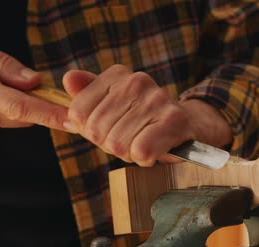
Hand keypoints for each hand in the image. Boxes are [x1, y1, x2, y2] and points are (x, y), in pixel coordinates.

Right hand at [0, 35, 67, 134]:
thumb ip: (6, 66)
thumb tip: (35, 81)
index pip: (21, 107)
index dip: (50, 115)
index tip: (73, 120)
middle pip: (24, 115)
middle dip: (40, 103)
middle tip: (44, 86)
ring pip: (14, 118)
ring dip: (22, 104)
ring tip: (4, 81)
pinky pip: (2, 119)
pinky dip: (8, 107)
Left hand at [62, 65, 231, 166]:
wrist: (190, 128)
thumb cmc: (144, 122)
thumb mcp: (111, 108)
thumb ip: (86, 96)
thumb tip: (67, 79)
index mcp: (116, 75)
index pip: (77, 113)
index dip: (90, 132)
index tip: (110, 129)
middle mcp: (136, 81)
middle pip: (96, 131)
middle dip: (110, 145)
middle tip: (131, 140)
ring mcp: (156, 98)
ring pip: (117, 144)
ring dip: (129, 154)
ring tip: (145, 143)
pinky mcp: (173, 119)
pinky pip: (140, 151)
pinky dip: (145, 159)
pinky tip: (156, 150)